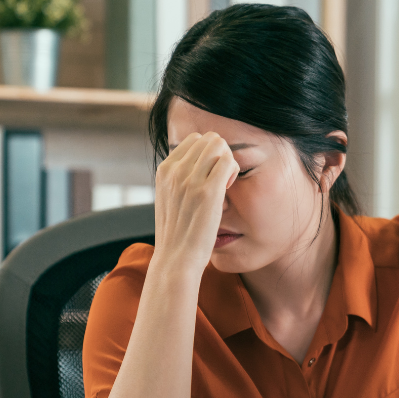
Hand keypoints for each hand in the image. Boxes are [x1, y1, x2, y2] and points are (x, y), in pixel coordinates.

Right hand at [151, 132, 239, 276]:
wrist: (176, 258)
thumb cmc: (177, 233)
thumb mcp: (169, 198)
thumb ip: (178, 179)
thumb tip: (195, 164)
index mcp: (164, 170)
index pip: (194, 140)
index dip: (208, 153)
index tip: (209, 174)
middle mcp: (175, 171)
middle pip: (209, 139)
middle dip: (220, 154)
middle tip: (221, 178)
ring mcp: (191, 180)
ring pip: (219, 145)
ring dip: (228, 160)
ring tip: (225, 183)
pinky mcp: (208, 192)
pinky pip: (228, 161)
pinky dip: (233, 170)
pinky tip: (229, 187)